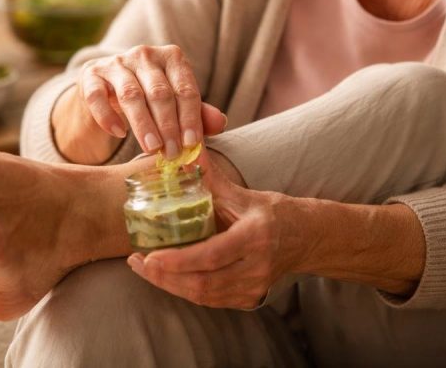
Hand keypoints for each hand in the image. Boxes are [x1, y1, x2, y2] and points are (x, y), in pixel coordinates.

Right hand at [78, 44, 224, 156]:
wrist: (108, 90)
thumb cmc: (149, 97)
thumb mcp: (176, 103)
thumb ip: (197, 113)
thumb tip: (220, 124)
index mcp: (171, 57)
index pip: (185, 88)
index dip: (190, 117)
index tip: (192, 144)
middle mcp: (144, 54)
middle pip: (159, 92)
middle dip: (168, 126)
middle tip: (173, 153)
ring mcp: (115, 63)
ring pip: (131, 94)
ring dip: (143, 124)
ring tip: (152, 148)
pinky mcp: (91, 75)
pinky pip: (97, 96)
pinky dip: (108, 116)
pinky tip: (119, 134)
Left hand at [127, 153, 294, 308]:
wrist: (307, 239)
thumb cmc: (273, 212)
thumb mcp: (243, 193)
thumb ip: (211, 174)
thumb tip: (186, 146)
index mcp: (254, 236)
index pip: (212, 255)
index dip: (178, 261)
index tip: (149, 257)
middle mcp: (256, 267)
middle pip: (203, 283)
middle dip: (165, 277)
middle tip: (137, 263)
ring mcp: (254, 287)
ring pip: (204, 296)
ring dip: (170, 285)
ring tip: (145, 269)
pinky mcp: (248, 298)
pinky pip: (210, 300)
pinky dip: (185, 289)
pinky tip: (167, 277)